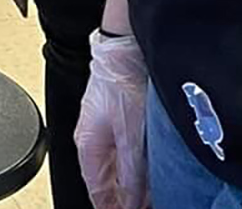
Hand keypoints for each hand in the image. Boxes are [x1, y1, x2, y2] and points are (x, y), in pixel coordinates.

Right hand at [75, 32, 149, 208]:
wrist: (124, 47)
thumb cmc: (119, 83)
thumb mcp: (130, 136)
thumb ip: (131, 173)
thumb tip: (132, 200)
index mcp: (87, 146)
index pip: (97, 191)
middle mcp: (92, 138)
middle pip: (107, 180)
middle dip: (124, 199)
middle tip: (145, 206)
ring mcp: (104, 127)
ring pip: (117, 166)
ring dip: (133, 182)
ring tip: (154, 194)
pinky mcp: (118, 116)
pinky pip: (126, 151)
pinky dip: (138, 164)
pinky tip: (154, 167)